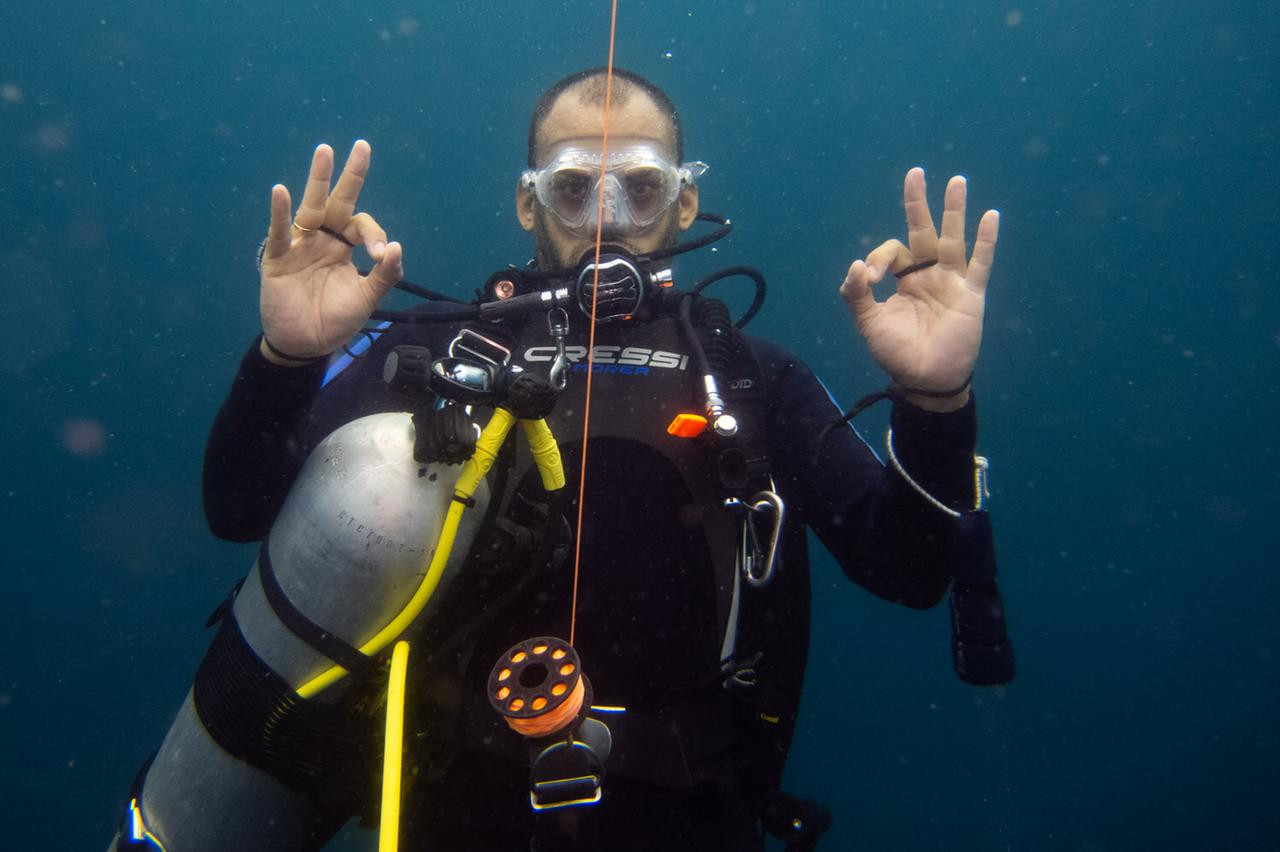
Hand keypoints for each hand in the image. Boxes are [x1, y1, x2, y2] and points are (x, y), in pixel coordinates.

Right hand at [258, 140, 403, 363]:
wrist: (306, 345)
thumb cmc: (336, 320)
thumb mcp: (367, 299)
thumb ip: (384, 276)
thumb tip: (398, 247)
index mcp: (344, 246)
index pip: (362, 227)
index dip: (375, 236)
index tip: (380, 257)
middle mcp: (323, 239)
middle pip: (338, 201)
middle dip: (351, 176)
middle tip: (363, 146)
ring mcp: (299, 245)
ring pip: (309, 207)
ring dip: (317, 179)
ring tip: (325, 151)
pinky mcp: (277, 258)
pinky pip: (278, 232)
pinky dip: (280, 213)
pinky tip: (282, 192)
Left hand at [839, 168, 998, 410]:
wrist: (925, 379)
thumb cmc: (897, 354)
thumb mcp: (868, 323)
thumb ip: (856, 295)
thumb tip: (856, 264)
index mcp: (904, 280)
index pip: (892, 252)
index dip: (878, 258)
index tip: (869, 278)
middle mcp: (928, 276)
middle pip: (924, 232)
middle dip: (918, 204)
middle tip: (915, 173)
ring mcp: (952, 282)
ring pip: (953, 239)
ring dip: (954, 210)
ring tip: (956, 180)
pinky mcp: (971, 295)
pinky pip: (980, 263)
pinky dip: (986, 240)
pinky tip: (990, 216)